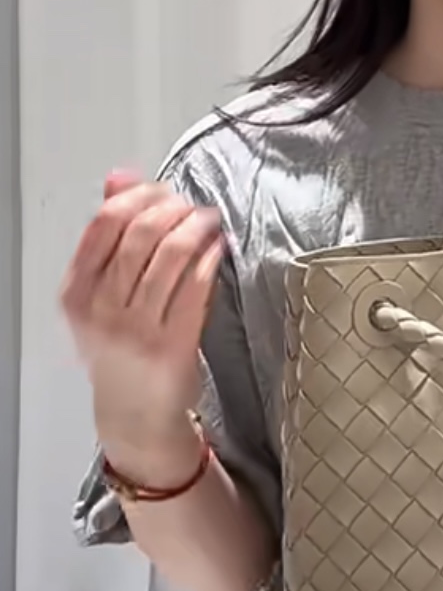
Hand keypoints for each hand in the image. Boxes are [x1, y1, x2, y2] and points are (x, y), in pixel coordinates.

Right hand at [60, 172, 224, 445]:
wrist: (134, 414)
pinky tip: (217, 248)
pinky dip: (210, 258)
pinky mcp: (173, 343)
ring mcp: (138, 329)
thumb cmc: (119, 348)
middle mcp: (102, 310)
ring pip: (170, 256)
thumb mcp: (99, 295)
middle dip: (171, 208)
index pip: (103, 225)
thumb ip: (109, 237)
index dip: (137, 197)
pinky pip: (196, 287)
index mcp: (77, 293)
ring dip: (195, 227)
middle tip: (189, 205)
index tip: (159, 191)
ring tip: (208, 220)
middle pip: (140, 234)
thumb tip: (120, 177)